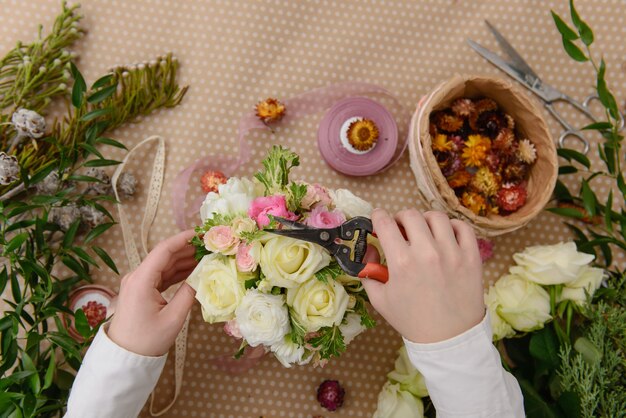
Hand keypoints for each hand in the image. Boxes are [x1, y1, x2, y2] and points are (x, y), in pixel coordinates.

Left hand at [108, 230, 197, 355]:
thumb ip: (190, 292)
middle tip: (210, 245)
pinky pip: (161, 275)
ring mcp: (138, 283)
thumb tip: (205, 274)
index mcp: (141, 280)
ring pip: (164, 265)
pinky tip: (194, 270)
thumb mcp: (173, 318)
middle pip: (164, 255)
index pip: (164, 250)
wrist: (124, 358)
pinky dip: (177, 272)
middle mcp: (137, 276)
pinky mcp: (141, 290)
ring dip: (184, 260)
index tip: (202, 233)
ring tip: (206, 256)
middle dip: (188, 248)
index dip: (183, 239)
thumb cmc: (147, 340)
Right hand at [362, 209, 484, 343]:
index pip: (385, 223)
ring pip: (437, 217)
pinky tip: (445, 236)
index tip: (378, 218)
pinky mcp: (472, 257)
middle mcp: (427, 252)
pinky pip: (463, 228)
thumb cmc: (412, 320)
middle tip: (400, 228)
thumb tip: (368, 249)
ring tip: (423, 231)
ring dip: (425, 220)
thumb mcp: (380, 299)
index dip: (377, 216)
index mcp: (402, 262)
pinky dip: (452, 227)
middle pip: (410, 215)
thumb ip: (368, 272)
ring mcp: (452, 253)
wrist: (449, 339)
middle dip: (400, 217)